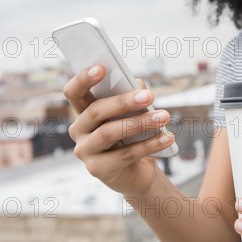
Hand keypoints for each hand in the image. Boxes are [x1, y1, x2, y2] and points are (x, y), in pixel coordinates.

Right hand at [63, 65, 175, 195]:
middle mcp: (79, 130)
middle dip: (123, 102)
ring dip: (140, 123)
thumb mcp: (133, 114)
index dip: (83, 79)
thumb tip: (138, 85)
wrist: (137, 172)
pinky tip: (167, 137)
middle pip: (95, 111)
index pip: (73, 92)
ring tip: (164, 116)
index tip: (101, 68)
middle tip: (149, 96)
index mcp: (83, 111)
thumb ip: (133, 96)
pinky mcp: (97, 170)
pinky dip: (150, 144)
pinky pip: (125, 154)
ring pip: (109, 133)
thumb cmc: (133, 137)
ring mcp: (85, 151)